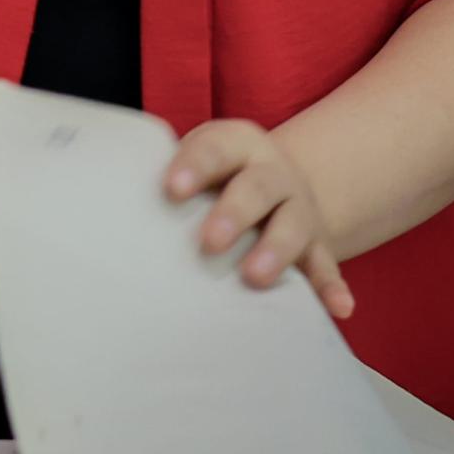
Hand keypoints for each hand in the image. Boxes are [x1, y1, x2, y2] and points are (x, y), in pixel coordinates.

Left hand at [165, 120, 356, 322]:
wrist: (273, 182)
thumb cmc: (214, 179)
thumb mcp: (196, 164)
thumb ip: (170, 179)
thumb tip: (114, 208)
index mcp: (237, 145)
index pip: (214, 149)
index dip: (194, 166)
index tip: (171, 189)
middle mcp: (273, 173)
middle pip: (257, 187)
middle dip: (234, 213)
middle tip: (209, 242)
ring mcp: (299, 208)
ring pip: (293, 225)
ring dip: (276, 249)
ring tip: (255, 276)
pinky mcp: (317, 244)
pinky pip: (326, 265)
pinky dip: (332, 287)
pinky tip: (339, 308)